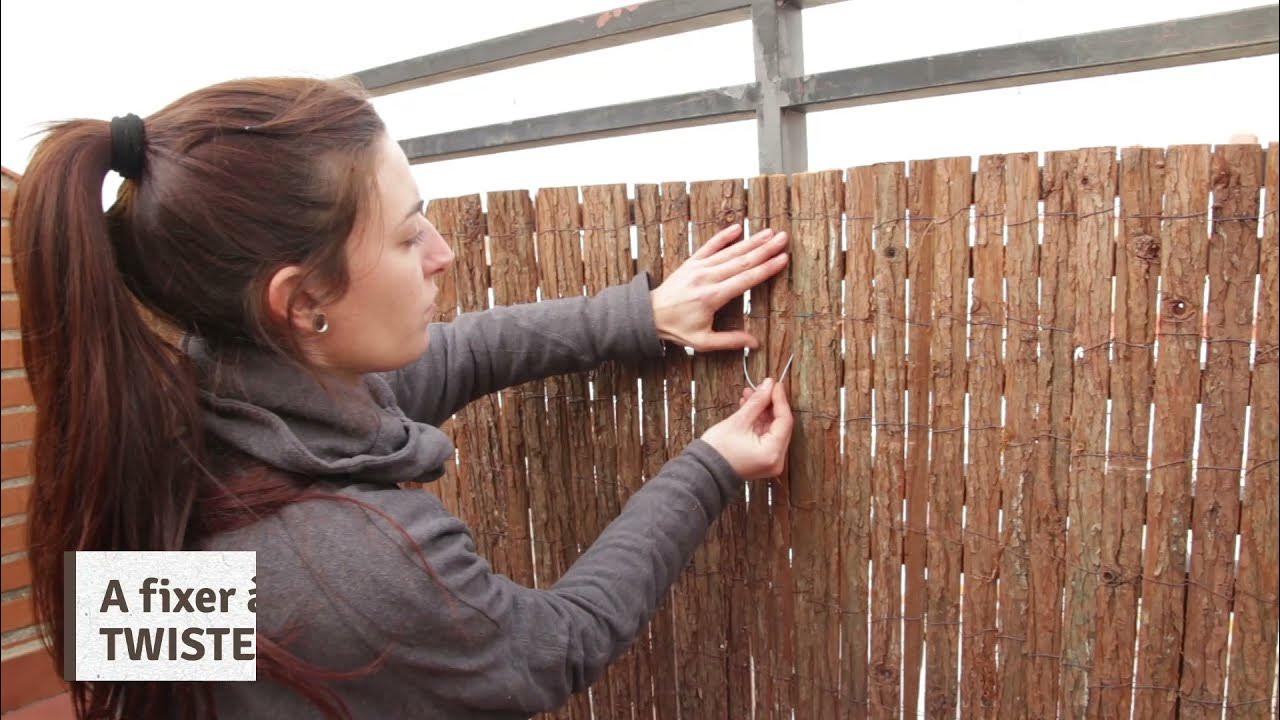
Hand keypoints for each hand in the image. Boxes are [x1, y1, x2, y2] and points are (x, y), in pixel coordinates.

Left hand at [650, 225, 789, 351]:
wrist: (648, 315)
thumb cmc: (677, 329)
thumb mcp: (703, 342)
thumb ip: (729, 341)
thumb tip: (755, 344)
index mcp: (712, 297)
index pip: (745, 280)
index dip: (766, 269)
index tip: (782, 259)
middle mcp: (707, 278)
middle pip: (741, 261)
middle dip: (764, 249)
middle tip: (783, 238)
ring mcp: (698, 268)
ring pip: (729, 252)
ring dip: (751, 241)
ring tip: (770, 232)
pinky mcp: (691, 262)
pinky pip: (709, 246)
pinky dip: (723, 236)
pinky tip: (738, 227)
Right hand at [699, 377, 793, 480]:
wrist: (703, 471)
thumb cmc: (717, 451)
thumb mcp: (738, 421)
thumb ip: (757, 402)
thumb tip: (768, 385)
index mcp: (772, 453)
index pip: (784, 421)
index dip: (780, 400)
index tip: (774, 384)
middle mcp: (775, 460)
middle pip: (780, 426)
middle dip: (770, 404)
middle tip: (762, 387)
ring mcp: (769, 461)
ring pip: (772, 429)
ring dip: (762, 411)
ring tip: (750, 395)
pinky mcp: (761, 460)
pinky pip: (765, 436)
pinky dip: (758, 422)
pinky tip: (749, 407)